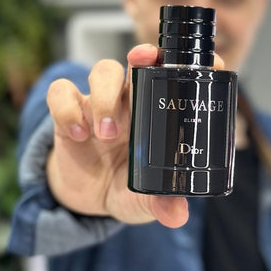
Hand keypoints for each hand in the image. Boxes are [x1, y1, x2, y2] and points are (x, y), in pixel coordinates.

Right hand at [45, 45, 188, 228]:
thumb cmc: (124, 188)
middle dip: (144, 55)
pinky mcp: (67, 113)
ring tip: (107, 134)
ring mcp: (98, 104)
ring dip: (105, 97)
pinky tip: (77, 134)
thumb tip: (177, 215)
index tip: (209, 64)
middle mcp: (131, 102)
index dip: (190, 64)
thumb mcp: (143, 201)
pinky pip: (61, 94)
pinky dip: (67, 110)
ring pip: (102, 71)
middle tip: (143, 62)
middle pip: (138, 63)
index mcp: (158, 114)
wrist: (85, 199)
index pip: (175, 78)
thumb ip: (159, 204)